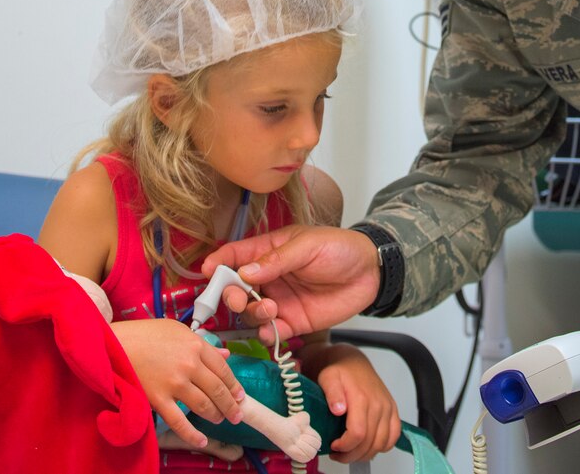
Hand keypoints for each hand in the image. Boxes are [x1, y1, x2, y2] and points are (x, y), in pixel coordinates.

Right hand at [112, 318, 245, 448]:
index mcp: (196, 345)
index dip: (234, 385)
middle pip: (217, 389)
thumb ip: (203, 344)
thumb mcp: (178, 330)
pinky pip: (179, 421)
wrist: (113, 344)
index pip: (224, 369)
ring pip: (203, 404)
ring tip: (220, 420)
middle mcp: (190, 364)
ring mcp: (174, 383)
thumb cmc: (145, 334)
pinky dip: (192, 433)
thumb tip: (225, 354)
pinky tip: (202, 440)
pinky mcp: (158, 398)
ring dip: (215, 415)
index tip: (240, 396)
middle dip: (230, 405)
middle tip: (237, 415)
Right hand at [202, 225, 380, 342]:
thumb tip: (244, 272)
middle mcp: (269, 278)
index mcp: (269, 251)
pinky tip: (274, 330)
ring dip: (252, 314)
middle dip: (231, 295)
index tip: (208, 272)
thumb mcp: (309, 245)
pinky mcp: (293, 322)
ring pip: (250, 313)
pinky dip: (267, 334)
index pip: (235, 255)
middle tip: (240, 298)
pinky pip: (270, 332)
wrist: (371, 272)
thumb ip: (277, 259)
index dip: (219, 262)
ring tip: (270, 309)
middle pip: (236, 289)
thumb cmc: (341, 248)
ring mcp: (279, 301)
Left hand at [303, 342, 401, 462]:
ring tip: (350, 452)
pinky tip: (369, 446)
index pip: (358, 433)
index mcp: (361, 398)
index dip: (345, 446)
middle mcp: (378, 404)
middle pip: (369, 442)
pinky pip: (394, 436)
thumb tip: (338, 409)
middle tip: (338, 454)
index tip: (333, 446)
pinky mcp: (393, 410)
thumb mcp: (328, 378)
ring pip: (382, 443)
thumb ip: (332, 393)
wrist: (353, 361)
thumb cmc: (339, 371)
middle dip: (351, 455)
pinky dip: (383, 446)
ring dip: (365, 454)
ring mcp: (387, 408)